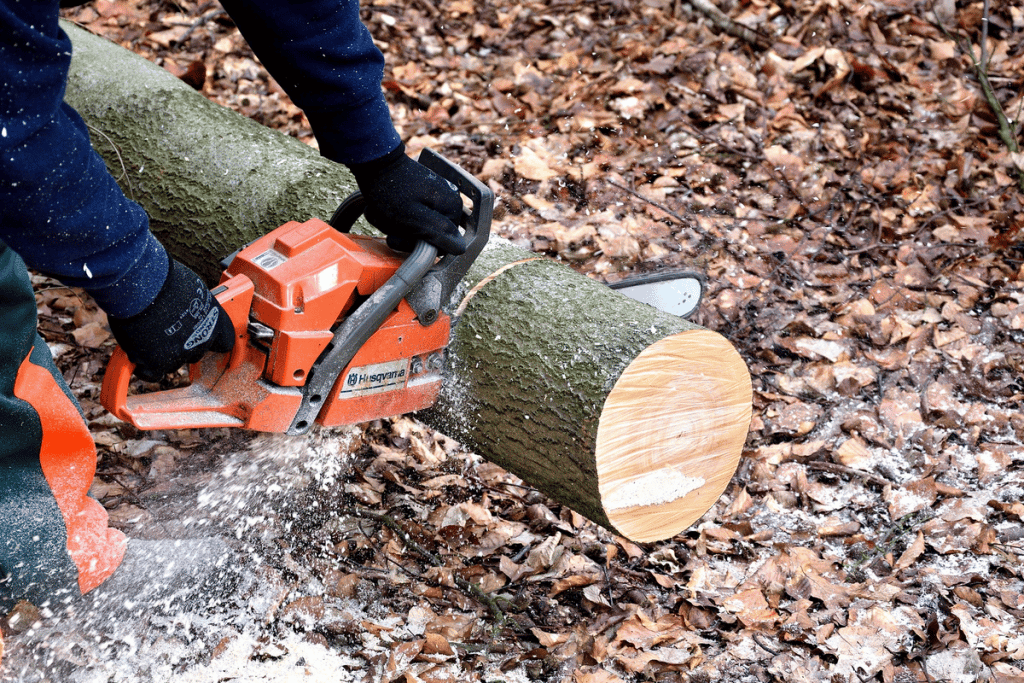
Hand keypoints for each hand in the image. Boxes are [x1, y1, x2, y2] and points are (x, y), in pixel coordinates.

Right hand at [108, 260, 234, 380]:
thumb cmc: (163, 278)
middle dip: (183, 345)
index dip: (214, 340)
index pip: (226, 341)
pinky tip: (137, 354)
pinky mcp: (158, 363)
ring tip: (146, 333)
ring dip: (161, 353)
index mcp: (216, 321)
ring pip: (173, 363)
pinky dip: (144, 366)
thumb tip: (188, 307)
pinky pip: (152, 373)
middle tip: (166, 331)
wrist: (141, 282)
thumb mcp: (191, 288)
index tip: (207, 340)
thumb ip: (194, 305)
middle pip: (196, 352)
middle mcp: (203, 340)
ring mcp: (181, 353)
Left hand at [349, 144, 465, 254]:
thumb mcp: (414, 218)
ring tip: (384, 214)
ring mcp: (435, 198)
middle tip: (389, 224)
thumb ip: (439, 233)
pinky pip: (410, 217)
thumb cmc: (390, 191)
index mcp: (452, 207)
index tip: (401, 236)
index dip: (420, 245)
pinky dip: (395, 218)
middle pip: (428, 236)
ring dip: (396, 226)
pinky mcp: (421, 195)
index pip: (442, 244)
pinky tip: (385, 210)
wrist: (373, 162)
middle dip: (405, 235)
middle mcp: (448, 202)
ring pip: (416, 228)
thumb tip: (461, 248)